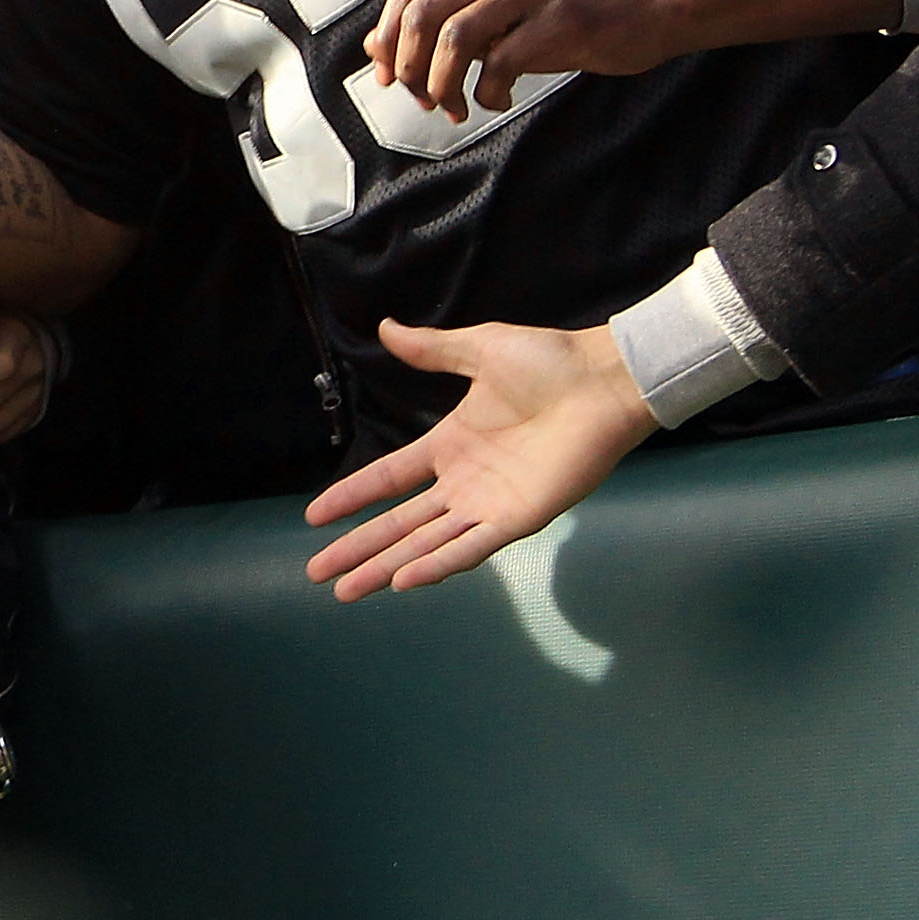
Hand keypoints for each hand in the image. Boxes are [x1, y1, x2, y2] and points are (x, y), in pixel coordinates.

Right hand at [302, 318, 654, 599]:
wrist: (603, 380)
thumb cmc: (549, 363)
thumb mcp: (479, 349)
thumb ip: (431, 350)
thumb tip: (386, 328)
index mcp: (450, 445)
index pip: (388, 478)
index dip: (352, 496)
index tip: (314, 517)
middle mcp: (463, 482)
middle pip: (398, 524)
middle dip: (357, 549)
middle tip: (316, 573)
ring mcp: (489, 504)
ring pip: (425, 544)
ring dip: (385, 567)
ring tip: (346, 591)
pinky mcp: (519, 519)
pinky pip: (470, 547)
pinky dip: (437, 564)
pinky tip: (403, 581)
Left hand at [365, 0, 678, 120]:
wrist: (646, 6)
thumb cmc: (562, 13)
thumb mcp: (496, 7)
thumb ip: (440, 20)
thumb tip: (373, 48)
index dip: (389, 38)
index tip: (389, 76)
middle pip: (423, 14)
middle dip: (411, 67)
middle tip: (423, 98)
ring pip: (454, 39)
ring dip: (443, 85)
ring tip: (455, 106)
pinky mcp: (561, 19)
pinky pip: (499, 63)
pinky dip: (487, 93)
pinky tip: (496, 100)